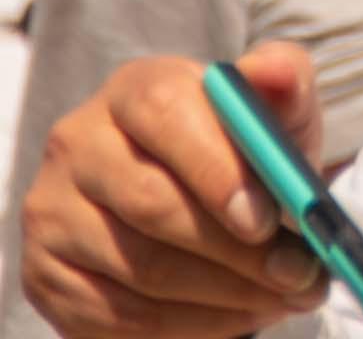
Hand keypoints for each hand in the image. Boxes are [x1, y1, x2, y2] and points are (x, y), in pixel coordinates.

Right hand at [22, 48, 323, 338]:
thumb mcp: (274, 113)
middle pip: (152, 203)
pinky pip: (116, 313)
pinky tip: (239, 317)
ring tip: (284, 296)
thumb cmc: (240, 151)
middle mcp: (78, 143)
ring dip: (224, 292)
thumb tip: (276, 69)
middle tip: (298, 273)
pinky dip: (189, 324)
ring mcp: (52, 212)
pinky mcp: (44, 274)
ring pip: (139, 266)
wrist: (191, 204)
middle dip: (236, 248)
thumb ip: (285, 84)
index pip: (165, 113)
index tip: (268, 219)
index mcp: (135, 89)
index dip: (217, 168)